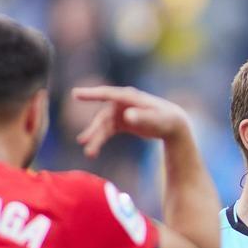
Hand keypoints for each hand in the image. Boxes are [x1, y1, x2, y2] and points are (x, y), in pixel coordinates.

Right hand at [72, 85, 191, 156]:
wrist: (172, 124)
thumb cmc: (165, 119)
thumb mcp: (155, 120)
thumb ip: (141, 118)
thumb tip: (127, 116)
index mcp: (129, 97)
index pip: (107, 94)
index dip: (91, 94)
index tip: (75, 94)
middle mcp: (121, 103)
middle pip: (103, 116)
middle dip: (94, 130)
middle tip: (84, 142)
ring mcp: (120, 112)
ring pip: (103, 126)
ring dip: (95, 138)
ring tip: (89, 153)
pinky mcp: (121, 122)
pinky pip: (107, 131)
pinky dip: (100, 139)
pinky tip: (93, 150)